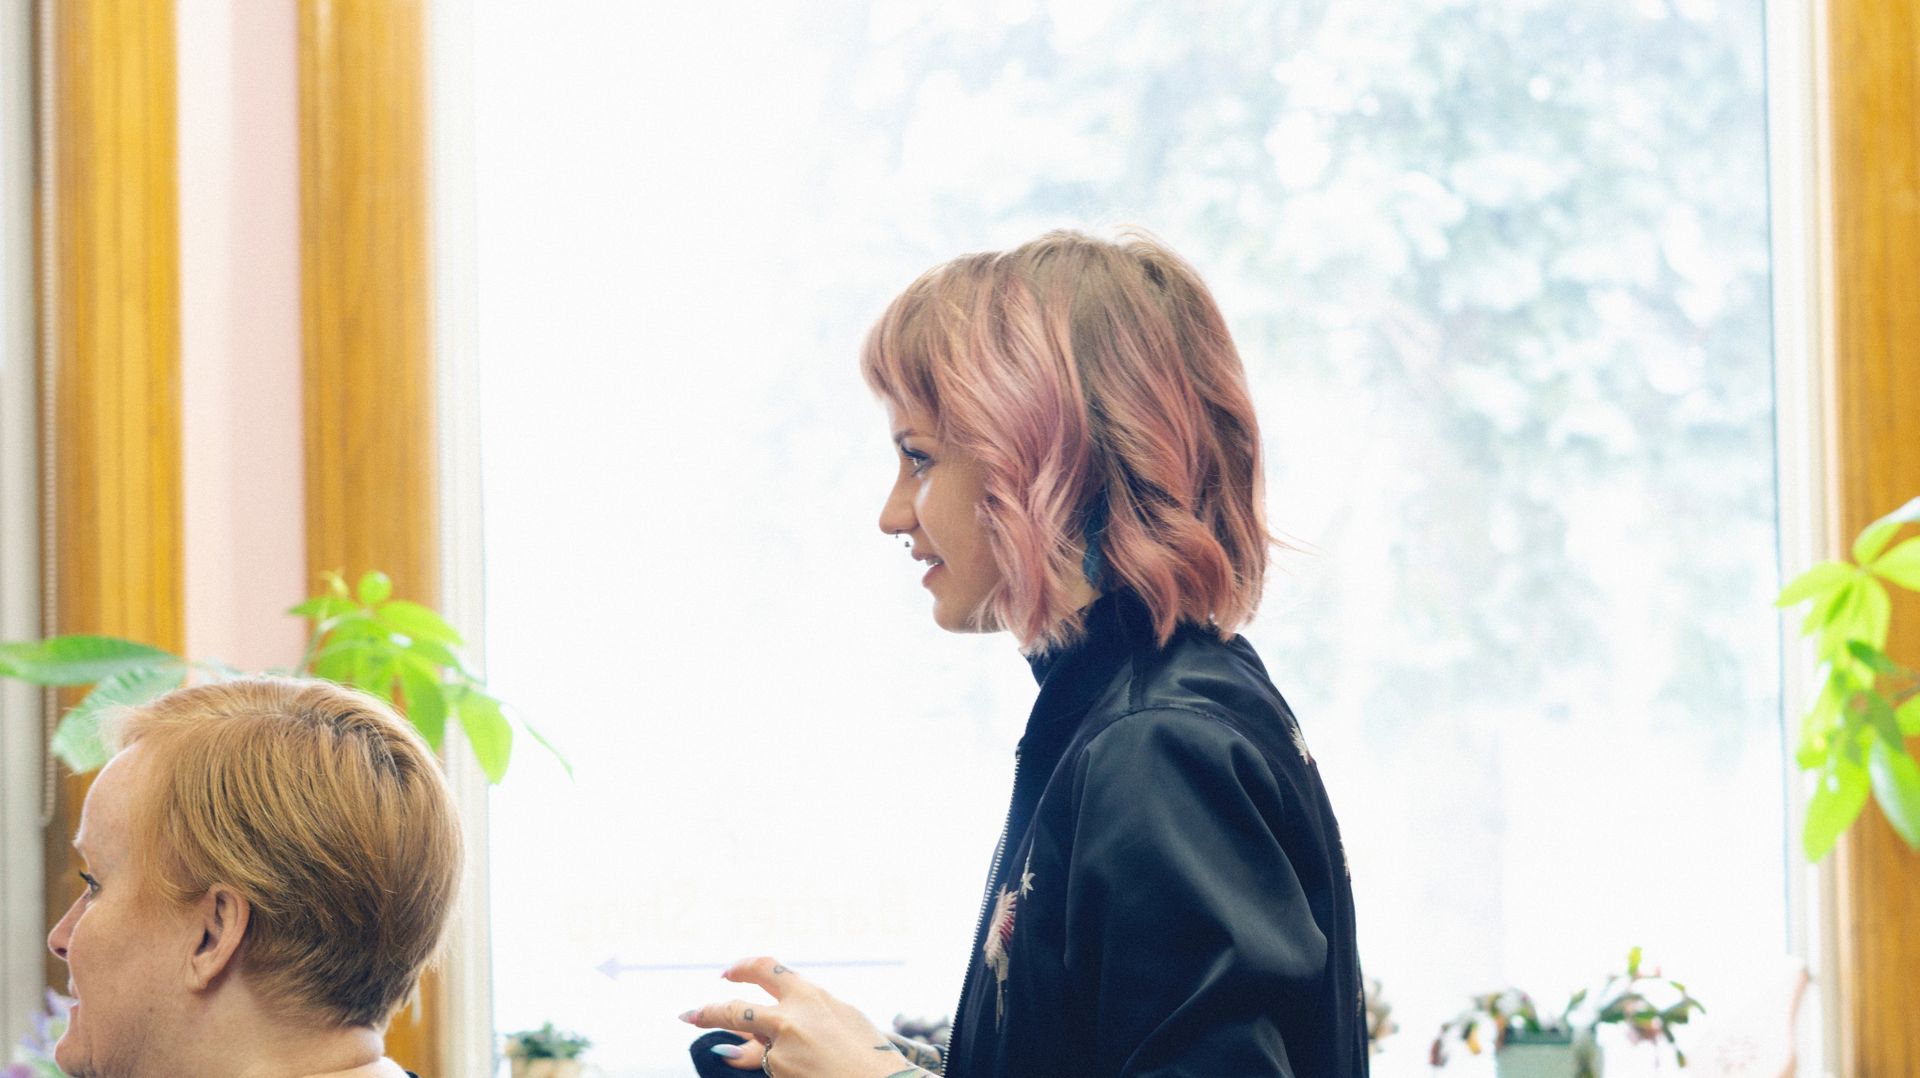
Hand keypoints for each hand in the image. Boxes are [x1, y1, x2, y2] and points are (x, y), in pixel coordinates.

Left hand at [681, 957, 924, 1077]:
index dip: (741, 968)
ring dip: (729, 1047)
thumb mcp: (844, 1016)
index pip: (765, 968)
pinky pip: (763, 1067)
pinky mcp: (779, 1072)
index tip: (727, 973)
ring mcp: (782, 1049)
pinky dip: (763, 1065)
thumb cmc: (870, 1053)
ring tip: (710, 1043)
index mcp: (810, 995)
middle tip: (690, 1015)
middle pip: (735, 1009)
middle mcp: (791, 1018)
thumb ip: (811, 1009)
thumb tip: (786, 1009)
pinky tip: (771, 1065)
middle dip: (708, 1012)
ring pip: (745, 1045)